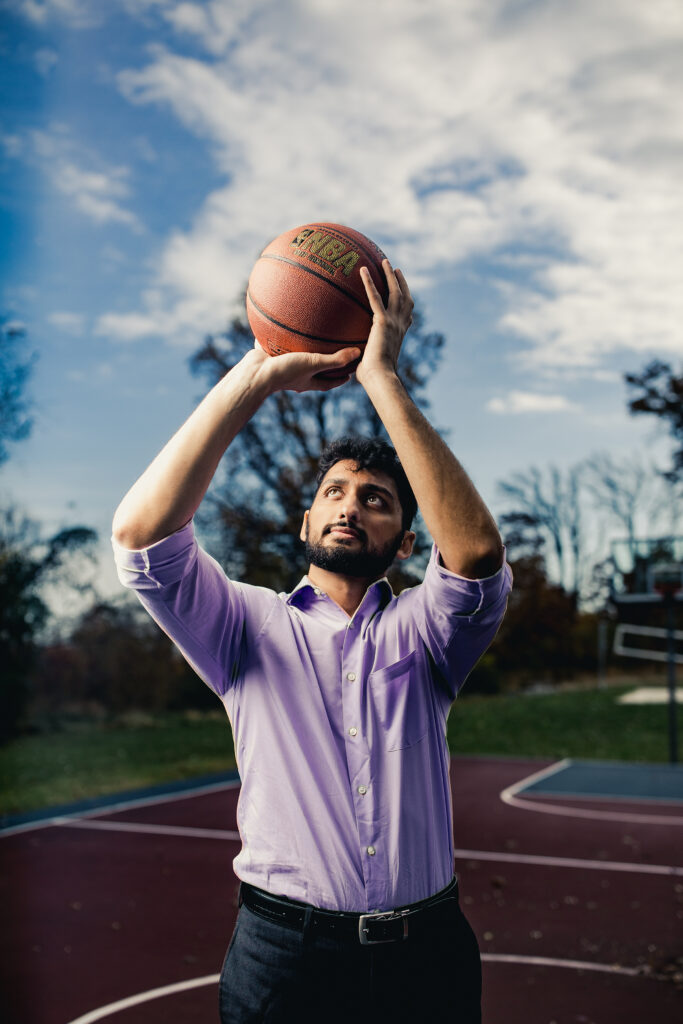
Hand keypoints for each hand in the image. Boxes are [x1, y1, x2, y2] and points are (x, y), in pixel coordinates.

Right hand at [249, 340, 360, 393]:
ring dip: (305, 350)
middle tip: (335, 355)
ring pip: (298, 357)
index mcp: (308, 381)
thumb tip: (358, 353)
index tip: (350, 374)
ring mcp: (283, 366)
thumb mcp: (314, 364)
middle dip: (324, 365)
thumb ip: (335, 359)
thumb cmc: (285, 371)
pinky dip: (285, 337)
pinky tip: (287, 322)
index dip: (340, 379)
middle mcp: (297, 375)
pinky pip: (281, 345)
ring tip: (312, 337)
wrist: (255, 373)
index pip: (329, 383)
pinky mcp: (271, 356)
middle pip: (314, 371)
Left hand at [356, 259, 413, 386]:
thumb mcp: (369, 363)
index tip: (405, 295)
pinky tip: (362, 270)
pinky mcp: (382, 321)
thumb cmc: (373, 377)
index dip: (407, 304)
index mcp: (400, 335)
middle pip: (405, 298)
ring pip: (395, 292)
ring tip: (384, 261)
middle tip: (396, 269)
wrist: (379, 378)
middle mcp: (400, 326)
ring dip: (390, 275)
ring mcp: (393, 322)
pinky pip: (375, 297)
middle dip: (401, 282)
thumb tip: (349, 358)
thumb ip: (363, 355)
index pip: (407, 316)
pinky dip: (369, 282)